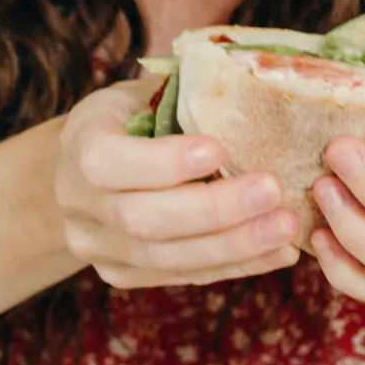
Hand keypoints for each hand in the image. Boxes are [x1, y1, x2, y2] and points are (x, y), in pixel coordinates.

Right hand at [56, 79, 301, 288]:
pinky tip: (280, 252)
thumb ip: (183, 97)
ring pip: (166, 258)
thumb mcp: (141, 95)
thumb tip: (256, 87)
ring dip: (233, 244)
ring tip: (285, 227)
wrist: (81, 172)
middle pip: (141, 220)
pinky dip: (237, 265)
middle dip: (213, 209)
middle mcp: (78, 203)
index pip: (108, 161)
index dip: (162, 162)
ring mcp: (97, 247)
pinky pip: (184, 276)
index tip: (217, 150)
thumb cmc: (128, 120)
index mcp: (80, 144)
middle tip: (272, 190)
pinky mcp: (123, 274)